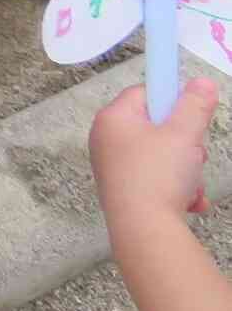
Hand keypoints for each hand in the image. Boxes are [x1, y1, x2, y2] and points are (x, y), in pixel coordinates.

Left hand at [92, 77, 218, 227]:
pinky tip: (188, 202)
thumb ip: (195, 105)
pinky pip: (157, 180)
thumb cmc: (157, 175)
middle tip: (193, 155)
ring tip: (189, 184)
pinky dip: (177, 189)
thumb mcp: (184, 134)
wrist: (143, 229)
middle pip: (157, 127)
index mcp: (113, 118)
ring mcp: (114, 166)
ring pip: (163, 157)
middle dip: (185, 144)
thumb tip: (203, 82)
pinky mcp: (124, 190)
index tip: (192, 114)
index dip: (172, 101)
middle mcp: (107, 140)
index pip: (144, 93)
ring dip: (186, 171)